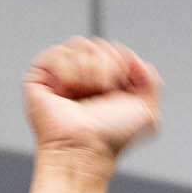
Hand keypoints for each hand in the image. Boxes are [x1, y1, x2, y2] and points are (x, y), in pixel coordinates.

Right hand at [23, 37, 160, 166]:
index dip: (121, 66)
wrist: (85, 149)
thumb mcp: (148, 111)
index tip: (118, 91)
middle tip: (101, 93)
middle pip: (99, 44)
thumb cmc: (111, 138)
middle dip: (106, 68)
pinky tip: (65, 90)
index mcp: (106, 82)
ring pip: (79, 44)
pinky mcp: (40, 75)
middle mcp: (84, 77)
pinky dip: (68, 72)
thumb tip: (130, 56)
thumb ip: (151, 78)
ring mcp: (61, 75)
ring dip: (88, 70)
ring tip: (83, 94)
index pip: (116, 50)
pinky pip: (58, 52)